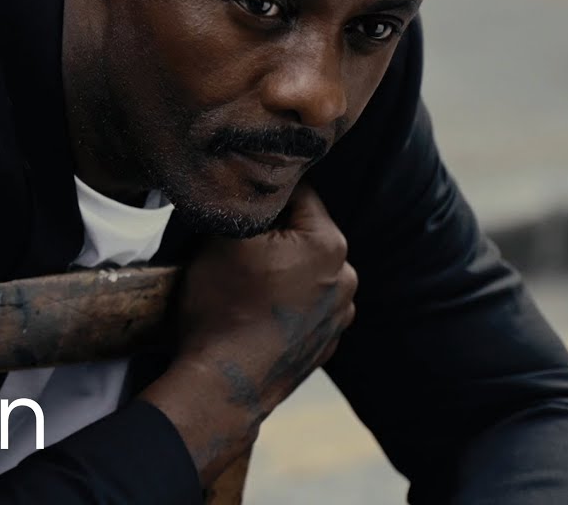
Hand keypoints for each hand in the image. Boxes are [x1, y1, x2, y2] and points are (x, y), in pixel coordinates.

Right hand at [140, 183, 356, 482]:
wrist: (221, 385)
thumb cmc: (221, 308)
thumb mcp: (225, 236)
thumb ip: (248, 200)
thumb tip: (253, 182)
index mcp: (329, 244)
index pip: (298, 194)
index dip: (261, 198)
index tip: (237, 210)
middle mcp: (346, 279)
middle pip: (302, 233)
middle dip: (273, 236)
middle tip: (235, 251)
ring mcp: (338, 317)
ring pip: (304, 270)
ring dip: (279, 269)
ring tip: (242, 286)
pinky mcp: (323, 345)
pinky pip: (303, 305)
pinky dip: (282, 302)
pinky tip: (253, 312)